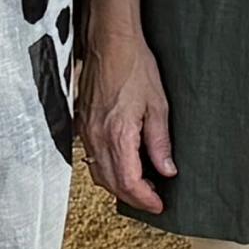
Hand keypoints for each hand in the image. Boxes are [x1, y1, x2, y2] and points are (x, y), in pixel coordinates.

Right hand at [81, 30, 175, 215]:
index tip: (159, 205)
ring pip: (98, 173)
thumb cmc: (135, 66)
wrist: (110, 43)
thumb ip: (160, 142)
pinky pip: (91, 157)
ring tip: (142, 184)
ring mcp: (86, 131)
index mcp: (117, 135)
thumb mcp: (158, 105)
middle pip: (112, 183)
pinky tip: (123, 164)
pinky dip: (107, 169)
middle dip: (133, 197)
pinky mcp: (82, 124)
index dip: (145, 199)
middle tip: (154, 199)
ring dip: (119, 185)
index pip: (128, 182)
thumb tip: (166, 169)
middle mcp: (97, 137)